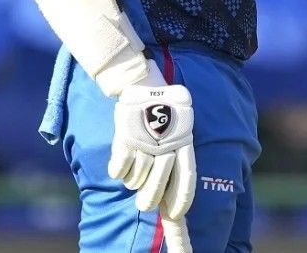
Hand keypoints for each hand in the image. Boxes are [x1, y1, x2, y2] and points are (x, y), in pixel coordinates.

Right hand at [108, 68, 195, 251]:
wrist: (142, 83)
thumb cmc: (162, 112)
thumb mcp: (178, 133)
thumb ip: (176, 163)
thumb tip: (175, 204)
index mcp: (184, 147)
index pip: (187, 182)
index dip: (181, 206)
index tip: (178, 224)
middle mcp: (166, 149)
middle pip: (155, 194)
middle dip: (149, 200)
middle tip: (146, 197)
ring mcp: (145, 145)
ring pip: (136, 183)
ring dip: (134, 178)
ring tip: (138, 157)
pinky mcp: (125, 140)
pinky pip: (119, 171)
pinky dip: (119, 167)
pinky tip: (125, 151)